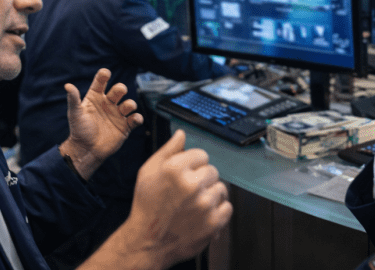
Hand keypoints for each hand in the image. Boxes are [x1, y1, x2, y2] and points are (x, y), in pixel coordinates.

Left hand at [60, 68, 142, 180]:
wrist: (86, 150)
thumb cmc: (79, 130)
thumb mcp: (75, 114)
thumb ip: (73, 99)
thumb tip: (67, 85)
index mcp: (96, 97)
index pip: (101, 82)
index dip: (104, 75)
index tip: (105, 73)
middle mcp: (108, 103)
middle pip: (118, 90)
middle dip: (121, 88)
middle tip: (120, 91)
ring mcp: (117, 114)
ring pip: (129, 104)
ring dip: (130, 104)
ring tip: (126, 108)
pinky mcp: (125, 126)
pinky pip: (135, 119)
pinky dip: (137, 118)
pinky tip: (135, 119)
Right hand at [127, 129, 232, 268]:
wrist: (148, 241)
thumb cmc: (147, 205)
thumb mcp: (148, 171)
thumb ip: (168, 150)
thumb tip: (182, 134)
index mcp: (175, 168)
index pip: (201, 154)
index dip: (194, 163)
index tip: (187, 173)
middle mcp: (191, 184)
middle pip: (212, 170)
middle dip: (202, 178)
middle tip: (188, 190)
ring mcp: (204, 204)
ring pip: (220, 188)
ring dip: (211, 193)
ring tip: (195, 203)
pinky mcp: (213, 222)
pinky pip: (227, 207)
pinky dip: (218, 210)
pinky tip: (204, 213)